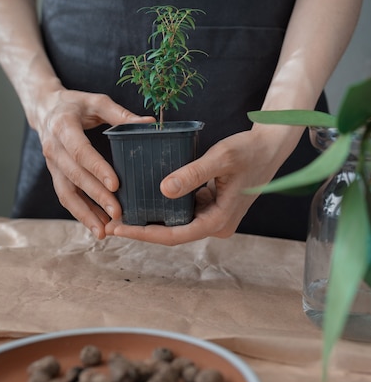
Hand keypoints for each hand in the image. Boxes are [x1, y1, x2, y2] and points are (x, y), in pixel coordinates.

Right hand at [37, 89, 154, 237]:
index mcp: (63, 126)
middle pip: (75, 176)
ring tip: (104, 231)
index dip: (97, 168)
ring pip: (66, 193)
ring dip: (85, 214)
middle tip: (117, 213)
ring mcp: (52, 165)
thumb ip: (121, 114)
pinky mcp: (55, 175)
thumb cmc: (76, 104)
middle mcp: (53, 148)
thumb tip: (150, 123)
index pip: (80, 151)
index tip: (115, 185)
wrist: (45, 109)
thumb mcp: (96, 101)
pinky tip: (98, 226)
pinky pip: (66, 197)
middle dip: (96, 197)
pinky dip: (81, 213)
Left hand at [105, 129, 280, 244]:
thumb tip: (163, 190)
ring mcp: (213, 216)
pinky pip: (183, 209)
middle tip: (110, 222)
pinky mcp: (211, 206)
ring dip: (151, 217)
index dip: (143, 233)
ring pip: (176, 221)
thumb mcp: (220, 159)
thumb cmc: (249, 151)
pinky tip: (143, 197)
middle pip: (172, 231)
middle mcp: (215, 225)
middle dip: (142, 228)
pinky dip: (163, 205)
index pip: (173, 235)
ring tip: (121, 212)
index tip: (118, 228)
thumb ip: (193, 174)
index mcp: (218, 221)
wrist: (270, 146)